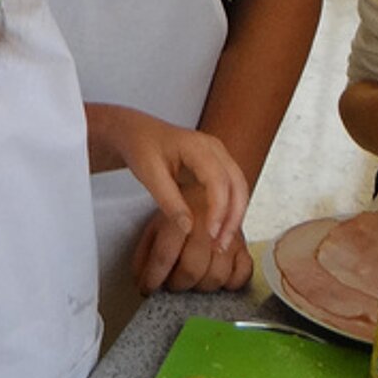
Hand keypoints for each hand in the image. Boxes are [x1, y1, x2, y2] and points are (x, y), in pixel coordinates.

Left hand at [106, 108, 248, 253]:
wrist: (138, 133)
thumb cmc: (141, 148)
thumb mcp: (148, 174)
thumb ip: (168, 201)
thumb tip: (188, 228)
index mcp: (197, 146)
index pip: (218, 179)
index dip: (218, 208)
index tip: (210, 233)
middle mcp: (214, 148)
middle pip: (237, 183)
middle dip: (233, 216)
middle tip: (221, 244)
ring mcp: (219, 155)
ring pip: (239, 187)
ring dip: (235, 216)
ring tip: (222, 243)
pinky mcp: (217, 165)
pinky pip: (232, 188)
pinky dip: (230, 210)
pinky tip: (220, 229)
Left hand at [133, 197, 254, 296]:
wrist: (211, 181)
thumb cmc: (180, 207)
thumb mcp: (156, 221)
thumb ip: (145, 250)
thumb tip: (141, 280)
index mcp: (181, 214)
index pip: (165, 254)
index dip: (154, 277)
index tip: (147, 288)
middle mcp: (207, 223)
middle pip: (193, 269)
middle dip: (178, 284)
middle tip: (171, 283)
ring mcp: (229, 234)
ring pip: (217, 275)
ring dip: (201, 285)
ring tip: (191, 280)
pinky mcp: (245, 244)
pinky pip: (242, 273)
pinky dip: (230, 282)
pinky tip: (216, 275)